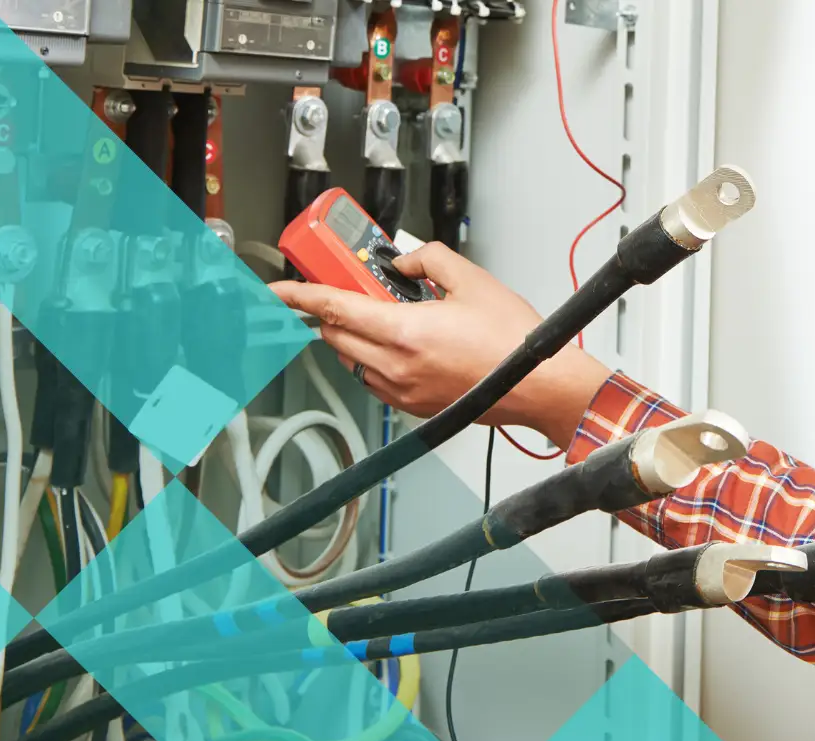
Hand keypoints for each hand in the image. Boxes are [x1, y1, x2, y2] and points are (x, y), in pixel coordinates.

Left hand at [271, 243, 613, 448]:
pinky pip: (373, 379)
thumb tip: (403, 261)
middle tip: (349, 291)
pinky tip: (401, 344)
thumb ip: (427, 260)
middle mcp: (394, 366)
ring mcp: (400, 390)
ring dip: (354, 336)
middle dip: (332, 312)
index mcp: (403, 333)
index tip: (277, 292)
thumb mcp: (470, 279)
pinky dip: (373, 358)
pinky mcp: (411, 406)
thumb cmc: (512, 342)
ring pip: (351, 359)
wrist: (537, 386)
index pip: (333, 310)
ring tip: (386, 317)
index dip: (298, 297)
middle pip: (334, 335)